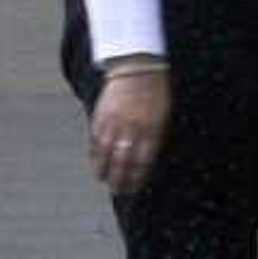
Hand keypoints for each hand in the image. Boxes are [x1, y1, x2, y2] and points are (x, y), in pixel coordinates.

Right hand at [88, 66, 169, 198]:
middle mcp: (132, 129)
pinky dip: (95, 153)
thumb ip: (153, 139)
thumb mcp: (162, 117)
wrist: (137, 68)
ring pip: (106, 154)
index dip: (136, 179)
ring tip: (104, 180)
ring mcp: (114, 122)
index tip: (134, 188)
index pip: (142, 163)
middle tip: (117, 190)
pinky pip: (96, 139)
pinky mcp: (101, 115)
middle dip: (119, 180)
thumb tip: (144, 161)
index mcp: (151, 131)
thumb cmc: (155, 94)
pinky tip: (95, 161)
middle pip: (123, 162)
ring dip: (104, 170)